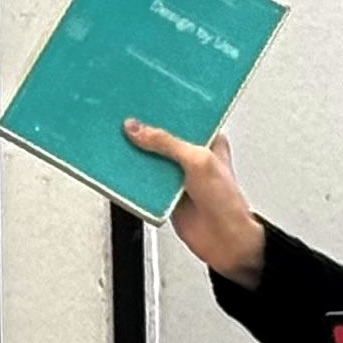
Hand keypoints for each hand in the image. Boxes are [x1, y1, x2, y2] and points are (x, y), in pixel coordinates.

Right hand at [123, 118, 265, 285]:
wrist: (225, 240)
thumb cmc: (227, 201)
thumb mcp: (198, 162)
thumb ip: (167, 144)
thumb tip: (138, 129)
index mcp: (208, 140)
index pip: (181, 117)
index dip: (162, 110)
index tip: (141, 102)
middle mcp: (192, 155)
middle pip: (161, 137)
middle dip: (143, 131)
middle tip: (122, 119)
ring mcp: (177, 174)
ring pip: (149, 158)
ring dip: (135, 154)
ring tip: (115, 140)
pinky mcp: (165, 192)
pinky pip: (144, 181)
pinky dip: (133, 177)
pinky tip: (121, 169)